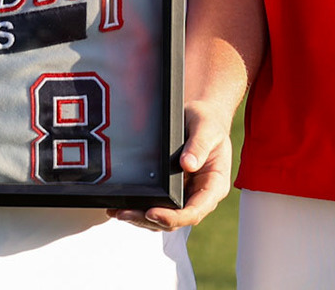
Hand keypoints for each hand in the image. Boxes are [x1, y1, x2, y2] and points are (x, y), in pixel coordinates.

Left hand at [109, 101, 233, 231]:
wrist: (200, 115)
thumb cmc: (208, 122)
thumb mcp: (207, 129)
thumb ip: (199, 146)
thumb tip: (188, 164)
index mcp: (214, 185)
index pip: (195, 211)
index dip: (174, 217)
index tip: (153, 212)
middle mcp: (199, 195)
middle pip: (176, 219)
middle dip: (150, 219)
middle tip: (126, 213)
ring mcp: (184, 194)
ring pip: (163, 217)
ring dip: (140, 218)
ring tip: (119, 212)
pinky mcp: (170, 190)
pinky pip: (155, 205)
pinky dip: (138, 208)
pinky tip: (120, 206)